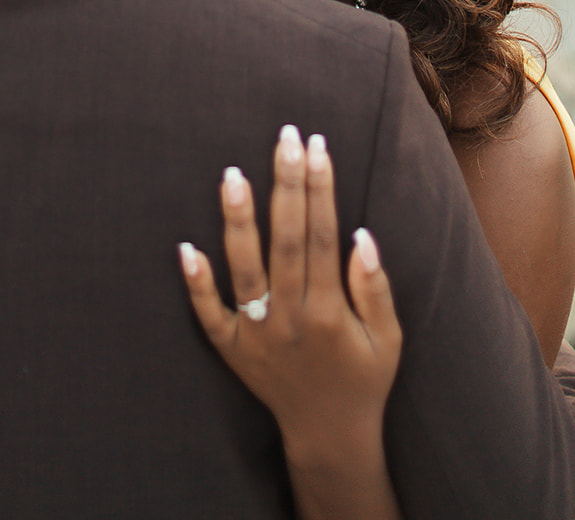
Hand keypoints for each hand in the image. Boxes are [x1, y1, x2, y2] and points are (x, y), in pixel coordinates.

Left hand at [178, 126, 402, 474]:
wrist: (328, 436)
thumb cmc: (364, 379)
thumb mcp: (388, 339)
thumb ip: (375, 288)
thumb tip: (361, 234)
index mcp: (329, 312)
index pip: (323, 236)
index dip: (321, 189)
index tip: (317, 146)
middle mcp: (290, 319)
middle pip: (286, 241)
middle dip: (286, 186)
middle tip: (284, 137)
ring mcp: (257, 336)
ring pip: (243, 270)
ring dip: (238, 221)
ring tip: (233, 174)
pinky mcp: (233, 351)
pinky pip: (209, 316)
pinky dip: (196, 284)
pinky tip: (185, 247)